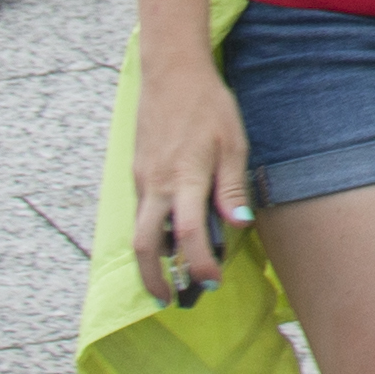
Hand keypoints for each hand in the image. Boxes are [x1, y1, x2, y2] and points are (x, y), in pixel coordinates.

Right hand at [130, 58, 254, 308]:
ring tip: (171, 277)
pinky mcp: (137, 173)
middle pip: (143, 245)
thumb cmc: (209, 106)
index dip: (197, 263)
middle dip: (153, 278)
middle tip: (169, 300)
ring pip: (139, 230)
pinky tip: (169, 238)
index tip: (210, 282)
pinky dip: (151, 233)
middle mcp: (156, 184)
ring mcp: (142, 179)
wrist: (171, 73)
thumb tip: (237, 226)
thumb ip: (232, 189)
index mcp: (185, 178)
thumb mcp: (233, 144)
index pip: (186, 235)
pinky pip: (141, 212)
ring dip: (151, 259)